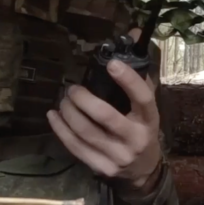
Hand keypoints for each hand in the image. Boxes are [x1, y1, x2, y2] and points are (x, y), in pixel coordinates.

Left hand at [48, 28, 161, 188]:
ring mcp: (117, 156)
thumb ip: (138, 74)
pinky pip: (75, 147)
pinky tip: (54, 116)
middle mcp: (135, 139)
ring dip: (69, 112)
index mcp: (149, 120)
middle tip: (72, 88)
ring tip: (63, 100)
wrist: (143, 171)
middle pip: (106, 116)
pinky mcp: (101, 167)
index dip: (128, 80)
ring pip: (86, 132)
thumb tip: (132, 34)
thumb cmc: (142, 129)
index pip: (143, 97)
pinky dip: (61, 130)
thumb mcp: (146, 107)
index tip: (111, 63)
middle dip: (83, 99)